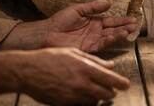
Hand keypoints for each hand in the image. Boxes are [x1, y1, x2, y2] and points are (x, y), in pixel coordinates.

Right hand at [0, 48, 129, 104]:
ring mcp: (73, 96)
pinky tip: (82, 93)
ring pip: (94, 100)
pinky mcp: (64, 103)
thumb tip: (110, 65)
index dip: (121, 83)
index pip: (111, 79)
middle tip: (112, 89)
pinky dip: (85, 100)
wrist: (27, 71)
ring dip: (99, 97)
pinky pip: (81, 104)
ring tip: (97, 90)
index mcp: (86, 69)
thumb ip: (95, 60)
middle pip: (106, 94)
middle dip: (111, 92)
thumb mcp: (74, 53)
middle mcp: (82, 84)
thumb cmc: (50, 58)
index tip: (126, 85)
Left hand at [46, 1, 136, 52]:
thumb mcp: (78, 9)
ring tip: (129, 30)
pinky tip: (116, 36)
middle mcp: (96, 32)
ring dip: (120, 34)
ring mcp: (93, 40)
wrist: (47, 33)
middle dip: (124, 28)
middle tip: (135, 25)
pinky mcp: (88, 48)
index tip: (133, 19)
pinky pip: (102, 44)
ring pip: (110, 37)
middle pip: (114, 30)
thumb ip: (93, 7)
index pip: (112, 21)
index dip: (122, 20)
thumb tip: (109, 3)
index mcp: (94, 22)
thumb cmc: (60, 20)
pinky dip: (110, 41)